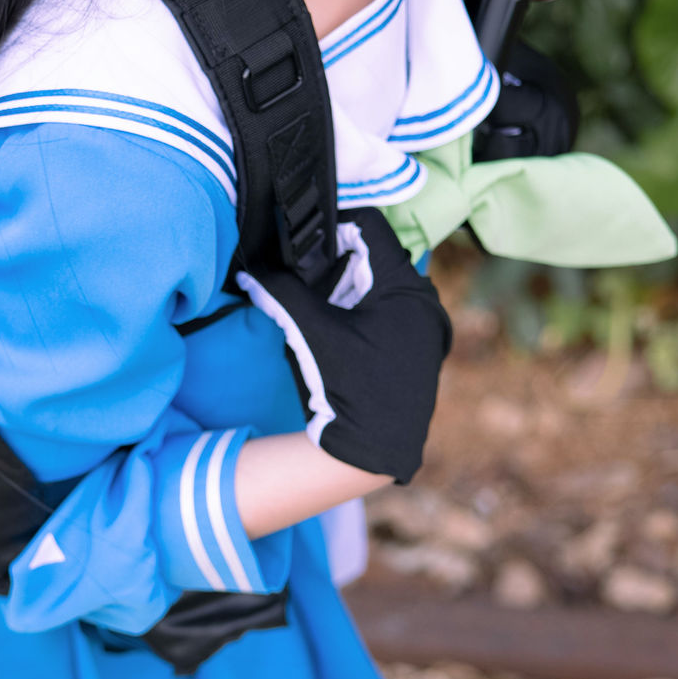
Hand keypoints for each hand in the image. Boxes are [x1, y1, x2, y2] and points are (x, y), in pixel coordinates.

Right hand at [237, 207, 451, 485]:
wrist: (372, 453)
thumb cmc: (346, 389)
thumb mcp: (309, 332)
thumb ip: (280, 291)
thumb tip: (250, 270)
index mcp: (407, 288)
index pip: (370, 227)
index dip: (332, 225)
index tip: (301, 237)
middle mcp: (426, 302)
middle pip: (374, 255)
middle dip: (334, 260)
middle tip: (300, 271)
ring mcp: (427, 327)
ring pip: (379, 283)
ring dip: (345, 285)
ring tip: (314, 301)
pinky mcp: (420, 347)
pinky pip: (388, 309)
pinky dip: (360, 308)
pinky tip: (336, 327)